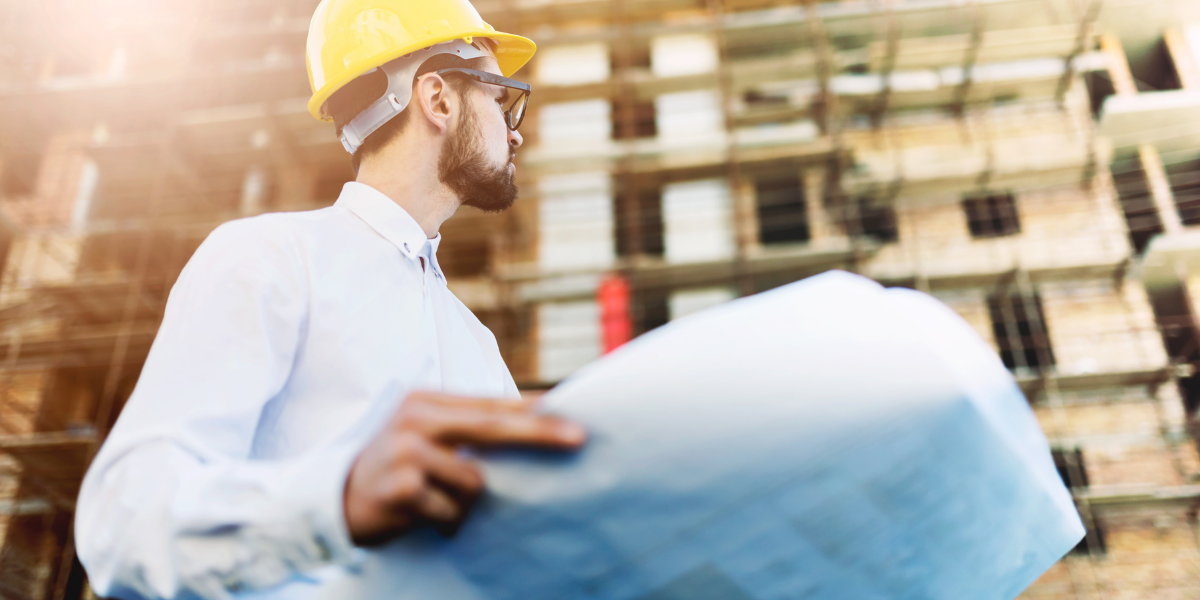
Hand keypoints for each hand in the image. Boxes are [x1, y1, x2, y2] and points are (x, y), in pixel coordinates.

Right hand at [343, 391, 585, 544]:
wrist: (332, 502)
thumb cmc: (395, 470)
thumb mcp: (427, 438)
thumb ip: (470, 430)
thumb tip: (536, 422)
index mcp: (427, 402)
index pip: (492, 404)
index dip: (535, 411)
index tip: (576, 417)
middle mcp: (417, 420)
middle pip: (493, 427)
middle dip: (539, 434)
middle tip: (579, 439)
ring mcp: (407, 452)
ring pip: (475, 482)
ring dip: (467, 504)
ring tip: (438, 504)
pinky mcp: (401, 488)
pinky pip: (451, 512)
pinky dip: (446, 522)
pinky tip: (422, 518)